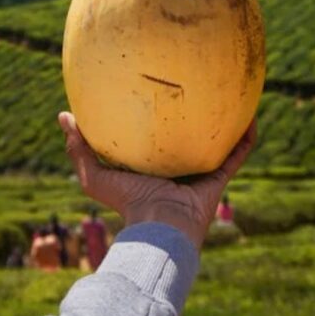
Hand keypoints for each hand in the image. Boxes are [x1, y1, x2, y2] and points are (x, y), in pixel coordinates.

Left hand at [58, 112, 255, 249]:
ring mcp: (200, 173)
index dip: (156, 124)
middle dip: (194, 120)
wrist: (160, 225)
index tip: (155, 97)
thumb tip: (64, 116)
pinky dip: (246, 136)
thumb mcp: (94, 176)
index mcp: (152, 169)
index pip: (155, 143)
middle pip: (188, 141)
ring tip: (230, 96)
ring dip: (225, 124)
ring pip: (217, 144)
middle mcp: (178, 169)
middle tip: (196, 90)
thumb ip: (79, 148)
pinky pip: (238, 153)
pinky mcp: (219, 177)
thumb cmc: (127, 202)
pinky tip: (250, 114)